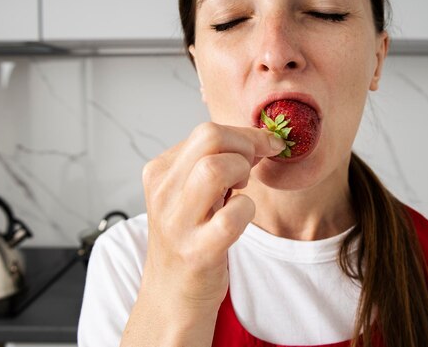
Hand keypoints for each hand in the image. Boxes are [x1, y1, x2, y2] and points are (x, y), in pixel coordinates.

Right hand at [139, 122, 284, 313]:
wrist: (171, 296)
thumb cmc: (190, 238)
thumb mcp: (189, 193)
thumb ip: (213, 163)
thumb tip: (258, 139)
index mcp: (160, 172)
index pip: (206, 131)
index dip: (246, 135)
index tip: (267, 145)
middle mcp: (163, 193)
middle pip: (209, 138)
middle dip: (247, 145)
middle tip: (253, 168)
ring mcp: (178, 223)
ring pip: (215, 169)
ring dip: (242, 174)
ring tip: (240, 191)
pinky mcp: (197, 252)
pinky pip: (232, 216)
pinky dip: (246, 210)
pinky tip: (239, 218)